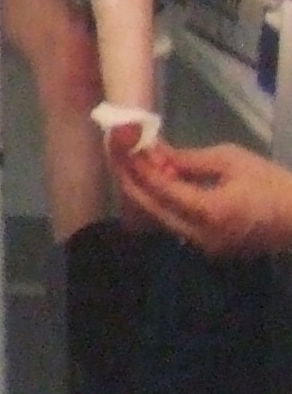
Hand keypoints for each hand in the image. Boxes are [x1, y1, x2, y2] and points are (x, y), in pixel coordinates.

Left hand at [112, 138, 291, 260]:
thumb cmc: (275, 185)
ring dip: (146, 191)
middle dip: (131, 179)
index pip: (158, 189)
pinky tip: (162, 182)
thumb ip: (189, 160)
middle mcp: (198, 235)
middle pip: (149, 208)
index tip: (122, 144)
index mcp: (207, 212)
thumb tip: (155, 154)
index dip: (136, 166)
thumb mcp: (233, 161)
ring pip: (159, 217)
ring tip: (137, 163)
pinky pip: (175, 223)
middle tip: (119, 154)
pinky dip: (164, 203)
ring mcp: (203, 246)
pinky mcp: (209, 248)